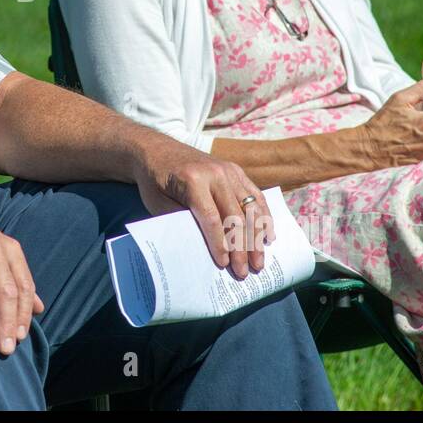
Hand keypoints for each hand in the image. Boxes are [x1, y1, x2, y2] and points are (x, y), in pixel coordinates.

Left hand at [134, 135, 272, 278]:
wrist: (157, 150)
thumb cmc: (155, 181)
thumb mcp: (159, 204)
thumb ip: (182, 223)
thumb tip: (204, 250)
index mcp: (193, 180)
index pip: (212, 218)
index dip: (220, 244)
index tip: (224, 264)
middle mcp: (215, 173)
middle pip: (235, 216)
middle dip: (242, 248)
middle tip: (245, 272)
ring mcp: (229, 170)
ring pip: (251, 207)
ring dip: (257, 237)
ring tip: (259, 261)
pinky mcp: (236, 170)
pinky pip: (255, 195)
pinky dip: (263, 217)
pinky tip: (267, 236)